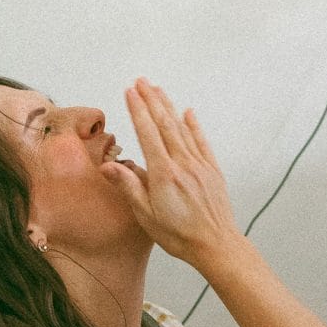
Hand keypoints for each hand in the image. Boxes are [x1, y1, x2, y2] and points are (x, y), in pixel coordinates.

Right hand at [102, 79, 241, 269]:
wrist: (216, 246)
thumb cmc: (180, 236)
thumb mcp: (146, 216)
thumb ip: (129, 186)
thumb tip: (109, 165)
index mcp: (164, 174)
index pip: (147, 133)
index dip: (137, 110)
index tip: (129, 92)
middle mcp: (183, 164)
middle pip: (165, 124)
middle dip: (151, 100)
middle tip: (141, 81)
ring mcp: (200, 166)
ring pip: (183, 129)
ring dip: (169, 107)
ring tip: (158, 90)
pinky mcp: (213, 171)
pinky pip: (202, 142)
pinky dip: (194, 126)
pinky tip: (189, 113)